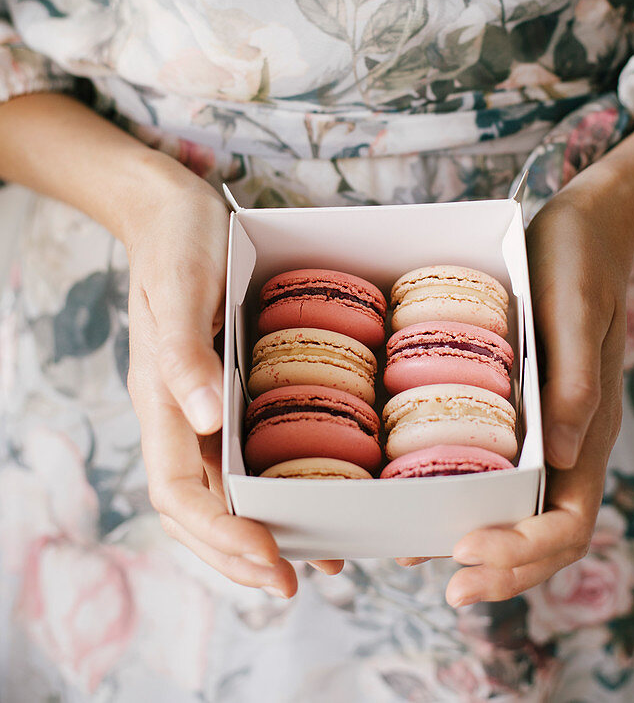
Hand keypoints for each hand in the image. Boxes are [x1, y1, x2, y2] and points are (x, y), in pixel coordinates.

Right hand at [124, 162, 341, 595]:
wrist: (171, 208)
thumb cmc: (177, 241)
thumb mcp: (182, 287)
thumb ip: (185, 352)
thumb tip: (206, 420)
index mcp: (161, 398)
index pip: (181, 492)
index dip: (221, 534)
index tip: (269, 560)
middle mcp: (180, 412)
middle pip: (199, 508)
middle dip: (240, 553)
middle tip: (292, 583)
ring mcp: (200, 402)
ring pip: (223, 488)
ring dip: (260, 529)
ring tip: (313, 557)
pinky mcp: (225, 384)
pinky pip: (244, 450)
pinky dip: (273, 483)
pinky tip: (311, 491)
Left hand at [446, 166, 630, 605]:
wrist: (582, 229)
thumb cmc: (580, 264)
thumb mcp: (575, 312)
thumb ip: (575, 380)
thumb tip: (563, 456)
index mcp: (589, 431)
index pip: (570, 521)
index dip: (525, 553)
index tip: (470, 554)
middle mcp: (568, 442)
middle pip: (544, 534)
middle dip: (502, 570)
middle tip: (448, 585)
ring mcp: (545, 430)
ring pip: (520, 512)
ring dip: (482, 546)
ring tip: (423, 556)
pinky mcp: (520, 408)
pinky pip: (498, 471)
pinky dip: (467, 499)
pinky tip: (425, 500)